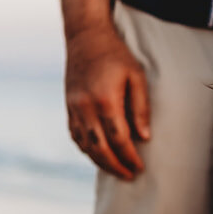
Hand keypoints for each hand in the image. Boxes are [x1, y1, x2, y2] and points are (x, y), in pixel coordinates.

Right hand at [65, 24, 149, 179]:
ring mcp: (74, 108)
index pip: (119, 139)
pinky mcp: (68, 107)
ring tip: (116, 169)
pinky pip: (75, 136)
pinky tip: (98, 154)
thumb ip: (141, 107)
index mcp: (105, 100)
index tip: (140, 167)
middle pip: (100, 148)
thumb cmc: (116, 55)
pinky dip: (86, 149)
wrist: (85, 37)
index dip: (129, 157)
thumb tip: (144, 137)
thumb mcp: (136, 76)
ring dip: (100, 162)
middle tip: (129, 175)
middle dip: (115, 166)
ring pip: (85, 145)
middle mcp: (85, 107)